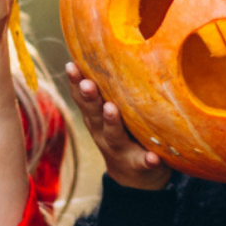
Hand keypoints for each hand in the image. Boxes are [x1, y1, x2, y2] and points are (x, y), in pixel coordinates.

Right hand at [65, 62, 169, 190]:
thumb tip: (107, 47)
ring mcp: (120, 150)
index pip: (83, 97)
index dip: (75, 82)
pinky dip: (147, 160)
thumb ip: (109, 90)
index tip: (72, 65)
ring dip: (111, 122)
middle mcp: (103, 133)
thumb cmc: (123, 134)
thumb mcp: (110, 113)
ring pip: (113, 135)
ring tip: (111, 109)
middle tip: (87, 83)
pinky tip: (153, 157)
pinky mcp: (139, 165)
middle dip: (89, 98)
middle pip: (93, 114)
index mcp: (96, 118)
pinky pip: (143, 163)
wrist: (134, 179)